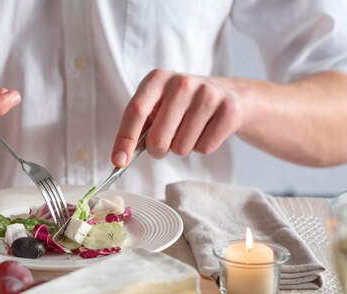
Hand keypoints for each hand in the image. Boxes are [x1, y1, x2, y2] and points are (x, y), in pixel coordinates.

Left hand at [111, 69, 242, 165]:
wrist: (227, 94)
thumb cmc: (181, 106)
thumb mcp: (157, 106)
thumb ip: (138, 128)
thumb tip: (120, 159)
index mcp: (157, 79)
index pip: (136, 111)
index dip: (125, 139)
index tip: (118, 161)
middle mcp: (182, 83)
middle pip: (158, 139)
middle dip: (158, 150)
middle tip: (167, 141)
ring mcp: (207, 94)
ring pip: (181, 148)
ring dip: (183, 148)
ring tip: (190, 129)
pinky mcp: (228, 110)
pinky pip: (204, 148)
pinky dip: (202, 147)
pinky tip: (206, 130)